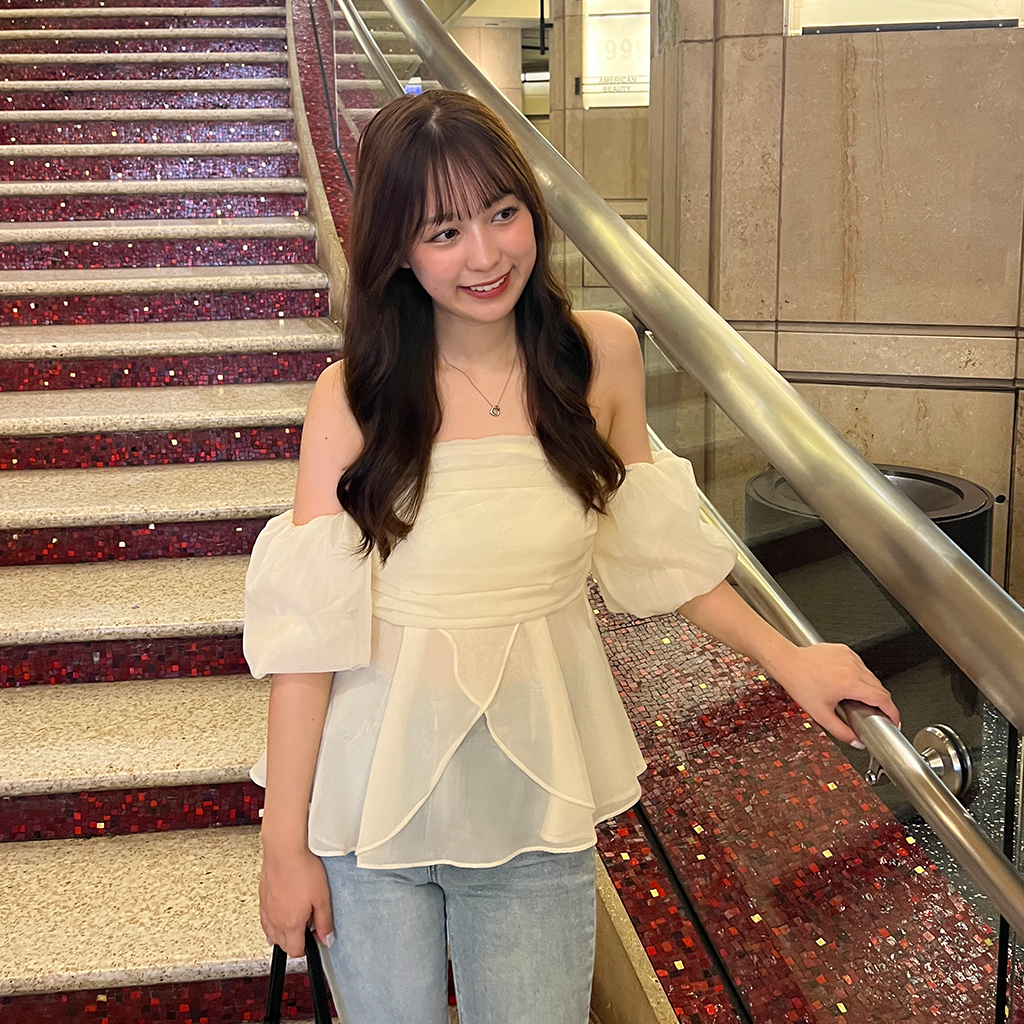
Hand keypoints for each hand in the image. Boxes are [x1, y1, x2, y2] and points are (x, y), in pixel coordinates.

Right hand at [259, 844, 334, 956]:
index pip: (295, 951)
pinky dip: (274, 921)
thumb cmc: (303, 870)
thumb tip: (327, 939)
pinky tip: (283, 908)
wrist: (284, 851)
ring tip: (297, 915)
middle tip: (308, 922)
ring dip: (284, 932)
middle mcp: (274, 921)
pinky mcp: (262, 899)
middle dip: (296, 940)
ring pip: (272, 934)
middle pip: (283, 945)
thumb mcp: (322, 898)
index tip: (315, 936)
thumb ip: (324, 922)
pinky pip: (266, 920)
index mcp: (290, 924)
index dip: (307, 948)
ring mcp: (266, 911)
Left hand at [769, 642, 899, 746]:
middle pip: (880, 688)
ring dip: (870, 689)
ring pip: (872, 676)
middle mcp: (853, 667)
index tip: (894, 721)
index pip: (883, 699)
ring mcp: (850, 656)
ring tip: (855, 699)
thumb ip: (842, 732)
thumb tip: (857, 742)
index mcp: (850, 683)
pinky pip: (861, 666)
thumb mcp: (820, 714)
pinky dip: (859, 676)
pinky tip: (846, 683)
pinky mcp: (845, 650)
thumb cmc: (799, 683)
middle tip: (873, 714)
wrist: (787, 661)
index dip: (893, 713)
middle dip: (881, 704)